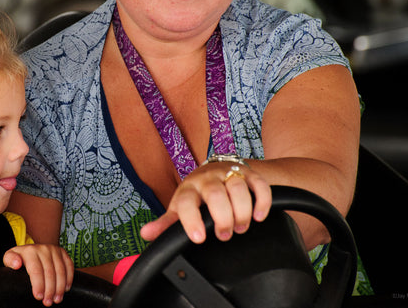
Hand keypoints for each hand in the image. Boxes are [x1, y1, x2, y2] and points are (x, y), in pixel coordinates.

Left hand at [4, 244, 73, 305]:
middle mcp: (43, 249)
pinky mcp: (63, 252)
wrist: (32, 249)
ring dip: (60, 287)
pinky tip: (66, 289)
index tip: (38, 297)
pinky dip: (69, 278)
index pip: (36, 270)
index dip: (38, 285)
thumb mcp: (10, 257)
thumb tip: (17, 264)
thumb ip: (10, 260)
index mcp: (30, 251)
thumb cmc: (20, 258)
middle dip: (49, 290)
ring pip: (60, 270)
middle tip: (48, 302)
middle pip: (49, 272)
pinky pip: (69, 265)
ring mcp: (55, 250)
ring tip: (57, 299)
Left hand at [140, 161, 270, 243]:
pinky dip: (261, 201)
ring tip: (241, 227)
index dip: (191, 220)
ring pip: (237, 188)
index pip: (186, 202)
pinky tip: (259, 216)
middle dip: (223, 218)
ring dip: (242, 211)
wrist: (218, 169)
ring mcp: (229, 174)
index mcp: (188, 189)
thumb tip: (145, 234)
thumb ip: (166, 223)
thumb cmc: (197, 194)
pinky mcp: (249, 173)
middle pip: (215, 194)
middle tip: (225, 234)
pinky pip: (258, 184)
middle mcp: (207, 179)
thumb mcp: (181, 207)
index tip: (199, 238)